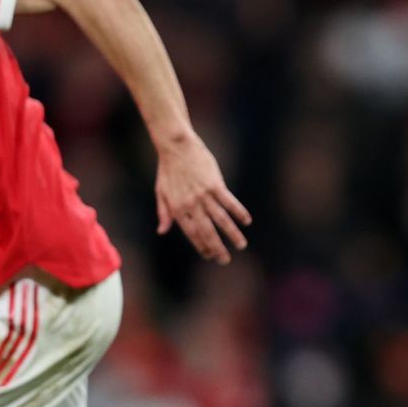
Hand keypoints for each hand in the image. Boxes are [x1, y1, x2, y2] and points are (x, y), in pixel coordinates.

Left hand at [154, 131, 250, 263]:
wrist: (176, 146)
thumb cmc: (167, 169)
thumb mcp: (161, 192)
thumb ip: (163, 213)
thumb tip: (162, 231)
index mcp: (178, 208)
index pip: (192, 233)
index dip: (201, 246)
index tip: (210, 255)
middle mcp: (191, 205)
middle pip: (207, 231)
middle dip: (217, 248)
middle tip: (225, 260)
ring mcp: (204, 195)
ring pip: (221, 219)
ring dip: (232, 234)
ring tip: (241, 245)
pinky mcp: (215, 184)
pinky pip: (229, 202)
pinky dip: (239, 212)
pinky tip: (247, 221)